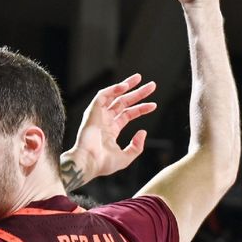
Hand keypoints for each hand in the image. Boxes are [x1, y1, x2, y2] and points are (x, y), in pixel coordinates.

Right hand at [61, 74, 155, 191]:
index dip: (141, 109)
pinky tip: (125, 86)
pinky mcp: (92, 111)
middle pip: (123, 102)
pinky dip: (113, 89)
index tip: (154, 105)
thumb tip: (143, 132)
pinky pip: (102, 96)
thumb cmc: (103, 163)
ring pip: (113, 95)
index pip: (128, 114)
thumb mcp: (126, 157)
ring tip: (139, 78)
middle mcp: (105, 121)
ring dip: (126, 85)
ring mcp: (98, 115)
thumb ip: (136, 146)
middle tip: (152, 85)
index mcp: (111, 131)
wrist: (88, 162)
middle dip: (137, 93)